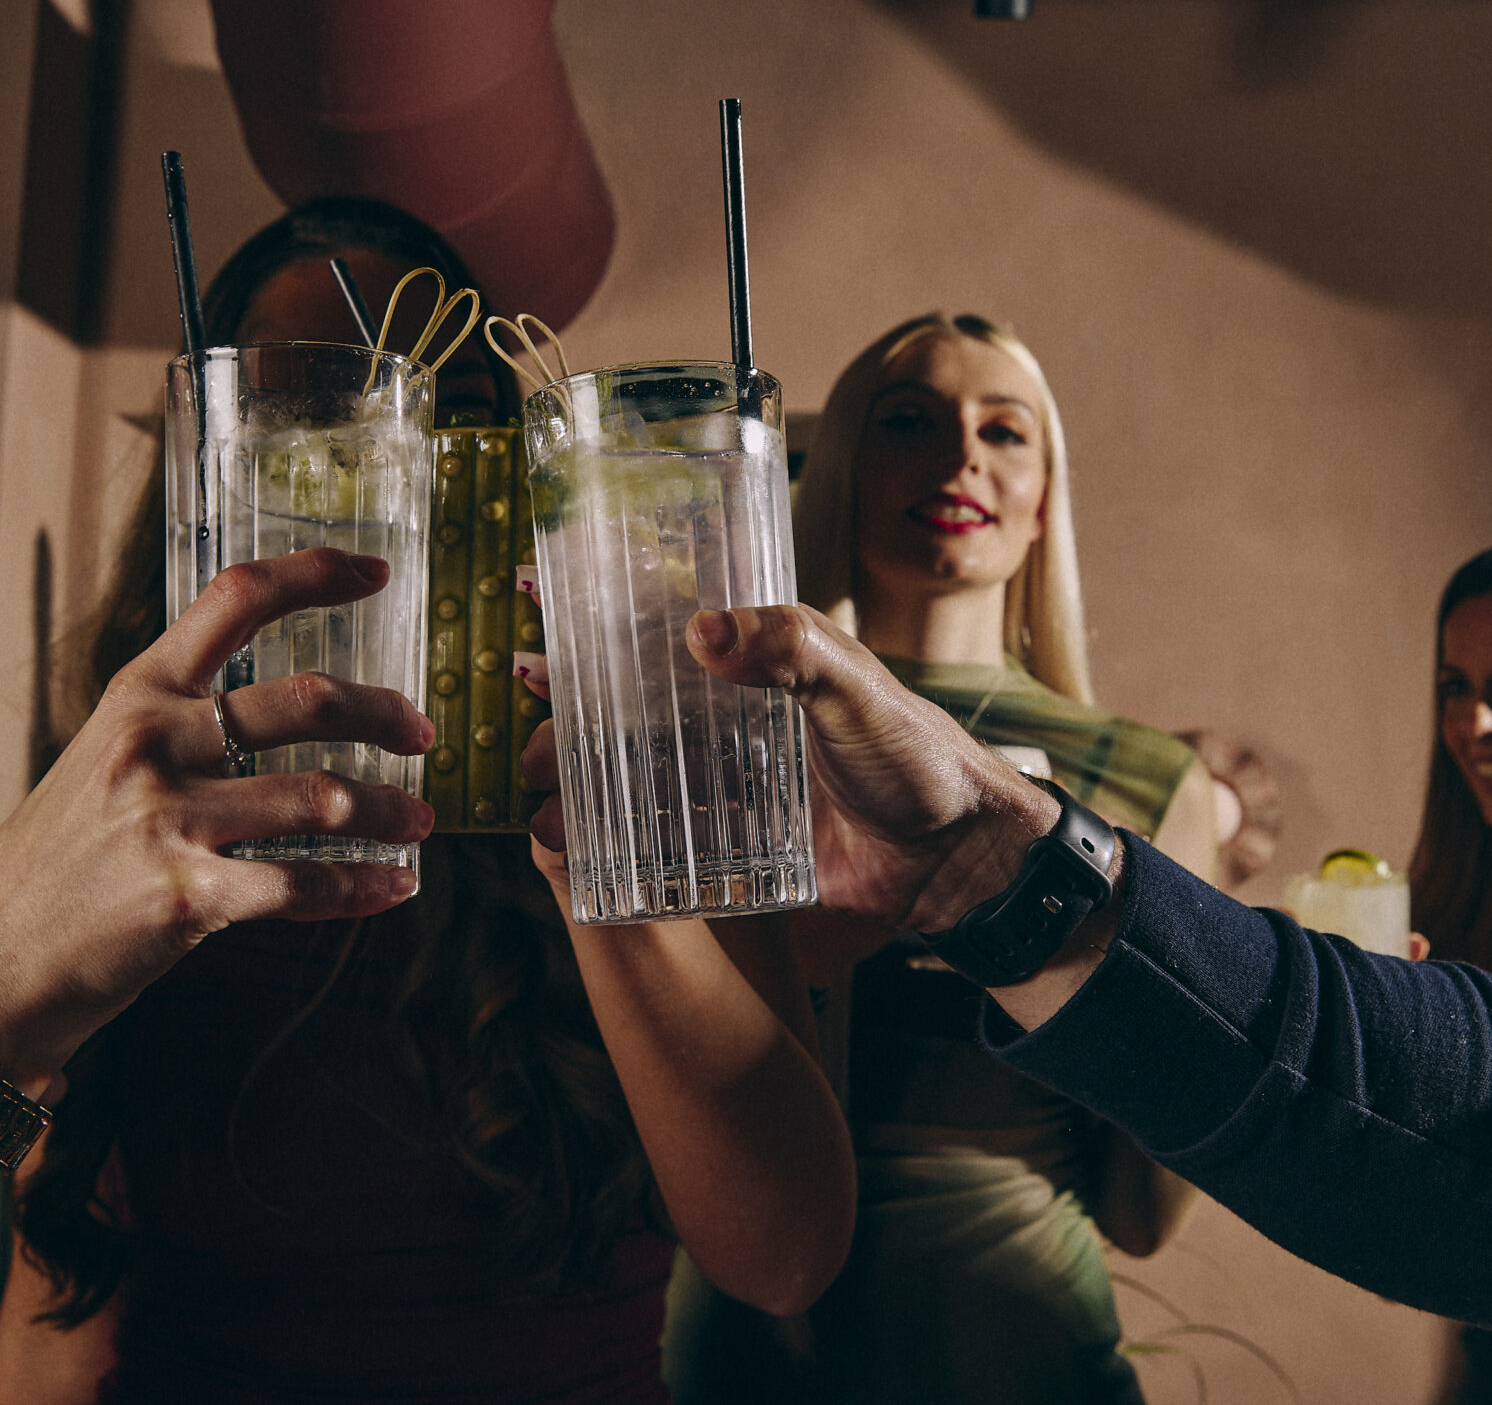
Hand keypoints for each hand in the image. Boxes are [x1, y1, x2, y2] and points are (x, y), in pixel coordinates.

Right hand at [0, 548, 434, 1081]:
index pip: (235, 599)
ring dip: (391, 809)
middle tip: (422, 733)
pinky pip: (304, 883)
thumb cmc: (58, 860)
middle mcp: (156, 742)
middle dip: (384, 714)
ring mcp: (171, 819)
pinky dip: (363, 886)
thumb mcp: (102, 758)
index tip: (375, 572)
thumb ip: (177, 722)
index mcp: (138, 693)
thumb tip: (277, 705)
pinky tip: (394, 887)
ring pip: (324, 796)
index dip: (316, 574)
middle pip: (306, 699)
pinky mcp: (188, 896)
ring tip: (419, 821)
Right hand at [521, 603, 1056, 934]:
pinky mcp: (735, 853)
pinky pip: (662, 848)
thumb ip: (792, 650)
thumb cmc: (921, 759)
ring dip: (578, 792)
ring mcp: (729, 789)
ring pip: (631, 781)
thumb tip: (704, 631)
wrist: (960, 863)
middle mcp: (731, 723)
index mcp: (756, 668)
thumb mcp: (857, 688)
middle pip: (627, 714)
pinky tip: (576, 862)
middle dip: (568, 726)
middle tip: (531, 751)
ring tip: (543, 814)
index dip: (596, 632)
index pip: (660, 636)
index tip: (536, 628)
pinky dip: (615, 851)